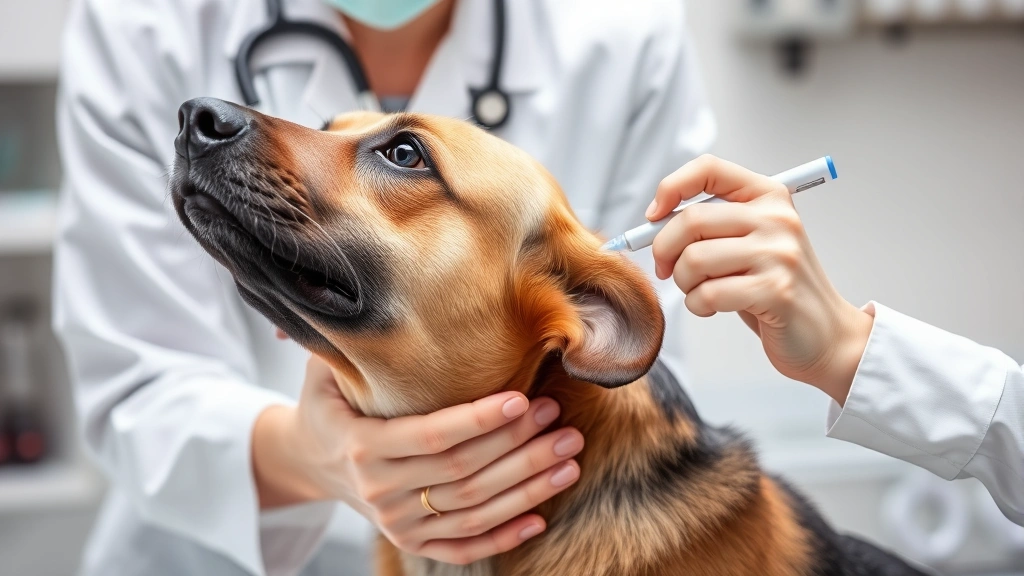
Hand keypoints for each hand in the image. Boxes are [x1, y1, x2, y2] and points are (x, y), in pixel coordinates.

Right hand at [252, 356, 582, 564]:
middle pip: (462, 473)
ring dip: (526, 488)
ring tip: (570, 460)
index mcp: (361, 445)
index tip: (522, 399)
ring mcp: (396, 523)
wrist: (309, 461)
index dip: (479, 420)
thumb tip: (381, 294)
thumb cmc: (329, 402)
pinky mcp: (410, 542)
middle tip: (562, 422)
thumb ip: (351, 341)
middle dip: (519, 448)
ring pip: (473, 510)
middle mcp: (379, 490)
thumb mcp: (325, 369)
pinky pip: (462, 546)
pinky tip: (541, 516)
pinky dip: (502, 536)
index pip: (432, 435)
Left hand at [646, 155, 873, 403]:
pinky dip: (698, 305)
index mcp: (768, 195)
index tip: (653, 218)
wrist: (824, 334)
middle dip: (664, 250)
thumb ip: (710, 225)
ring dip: (684, 283)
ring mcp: (780, 253)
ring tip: (701, 292)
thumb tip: (653, 222)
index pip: (708, 168)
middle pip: (691, 220)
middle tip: (667, 270)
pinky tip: (713, 308)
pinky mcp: (776, 290)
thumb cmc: (773, 287)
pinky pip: (708, 294)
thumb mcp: (747, 242)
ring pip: (694, 259)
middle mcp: (777, 218)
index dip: (670, 188)